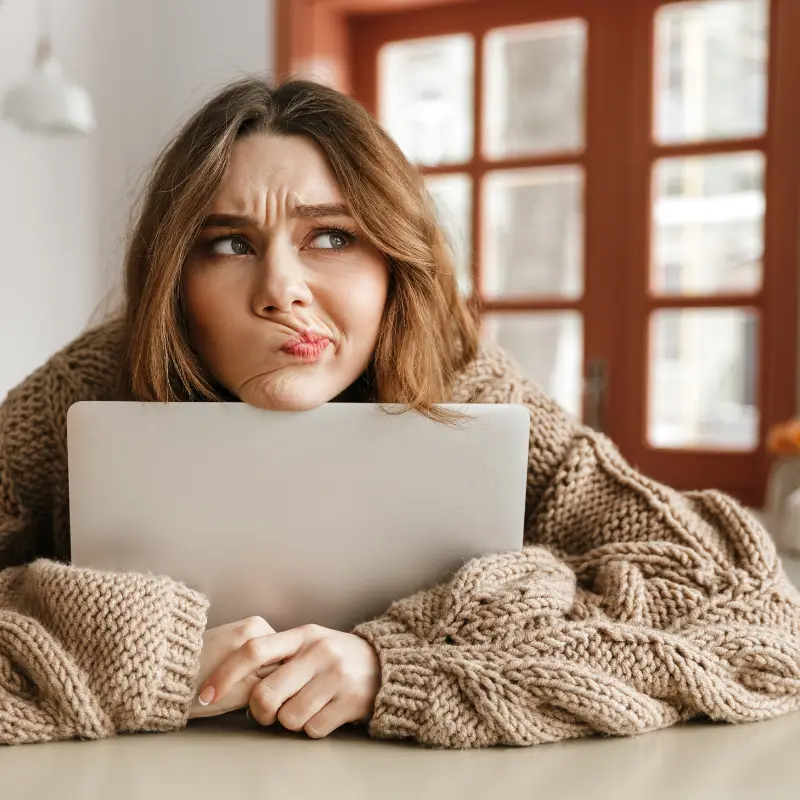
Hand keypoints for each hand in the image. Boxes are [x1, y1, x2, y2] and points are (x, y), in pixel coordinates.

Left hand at [198, 624, 380, 737]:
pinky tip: (324, 712)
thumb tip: (231, 680)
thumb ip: (276, 655)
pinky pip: (312, 730)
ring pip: (288, 717)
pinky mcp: (350, 702)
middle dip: (260, 711)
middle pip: (266, 694)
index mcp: (301, 635)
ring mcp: (335, 677)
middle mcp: (317, 652)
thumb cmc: (333, 657)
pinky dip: (313, 727)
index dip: (225, 675)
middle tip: (268, 711)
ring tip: (305, 706)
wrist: (384, 664)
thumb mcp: (308, 643)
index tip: (205, 695)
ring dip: (290, 721)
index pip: (253, 651)